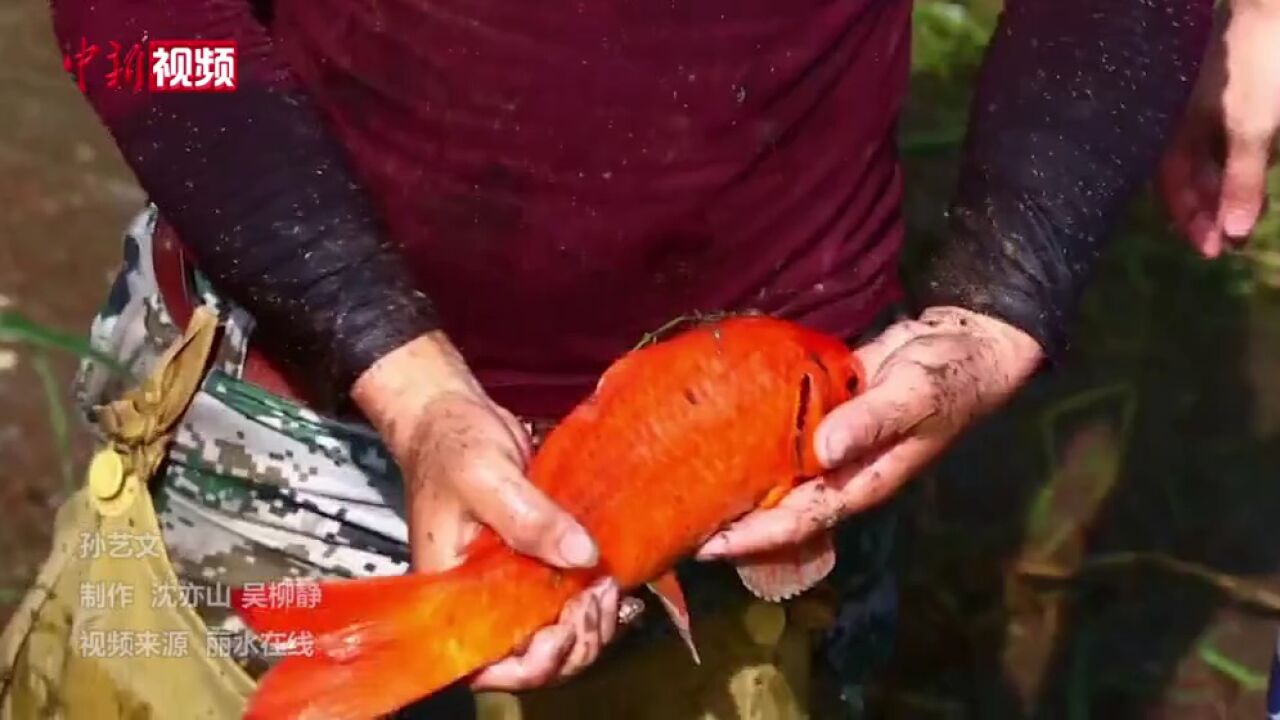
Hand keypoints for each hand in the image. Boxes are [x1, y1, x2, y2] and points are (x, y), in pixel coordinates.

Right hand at [351, 332, 624, 689]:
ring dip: (593, 624)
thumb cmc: (451, 444)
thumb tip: (581, 557)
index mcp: (454, 595)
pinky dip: (597, 603)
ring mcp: (513, 586)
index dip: (535, 661)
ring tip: (609, 584)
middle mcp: (483, 601)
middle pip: (535, 661)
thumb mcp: (486, 476)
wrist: (453, 415)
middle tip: (599, 594)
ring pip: (559, 637)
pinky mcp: (539, 565)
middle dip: (576, 641)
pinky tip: (616, 582)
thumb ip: (529, 518)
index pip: (491, 665)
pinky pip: (569, 603)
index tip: (565, 622)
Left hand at [696, 307, 1041, 559]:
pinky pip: (779, 438)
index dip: (753, 537)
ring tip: (678, 484)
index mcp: (861, 481)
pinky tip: (710, 432)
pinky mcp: (820, 418)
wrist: (962, 346)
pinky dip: (747, 439)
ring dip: (732, 484)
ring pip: (773, 477)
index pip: (799, 522)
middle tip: (673, 520)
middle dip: (729, 521)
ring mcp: (828, 448)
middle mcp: (838, 474)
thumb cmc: (947, 377)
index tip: (707, 544)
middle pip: (776, 510)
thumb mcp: (915, 394)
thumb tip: (824, 449)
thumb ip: (872, 420)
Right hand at [1158, 1, 1279, 257]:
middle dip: (1211, 211)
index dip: (1190, 221)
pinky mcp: (1233, 97)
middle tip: (1228, 242)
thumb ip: (1242, 182)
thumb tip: (1232, 236)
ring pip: (1213, 159)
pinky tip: (1259, 169)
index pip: (1172, 187)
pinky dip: (1241, 161)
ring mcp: (1210, 107)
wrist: (1273, 8)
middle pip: (1192, 177)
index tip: (1212, 251)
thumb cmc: (1257, 65)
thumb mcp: (1253, 130)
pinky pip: (1230, 138)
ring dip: (1228, 189)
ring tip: (1247, 213)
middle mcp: (1185, 120)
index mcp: (1176, 129)